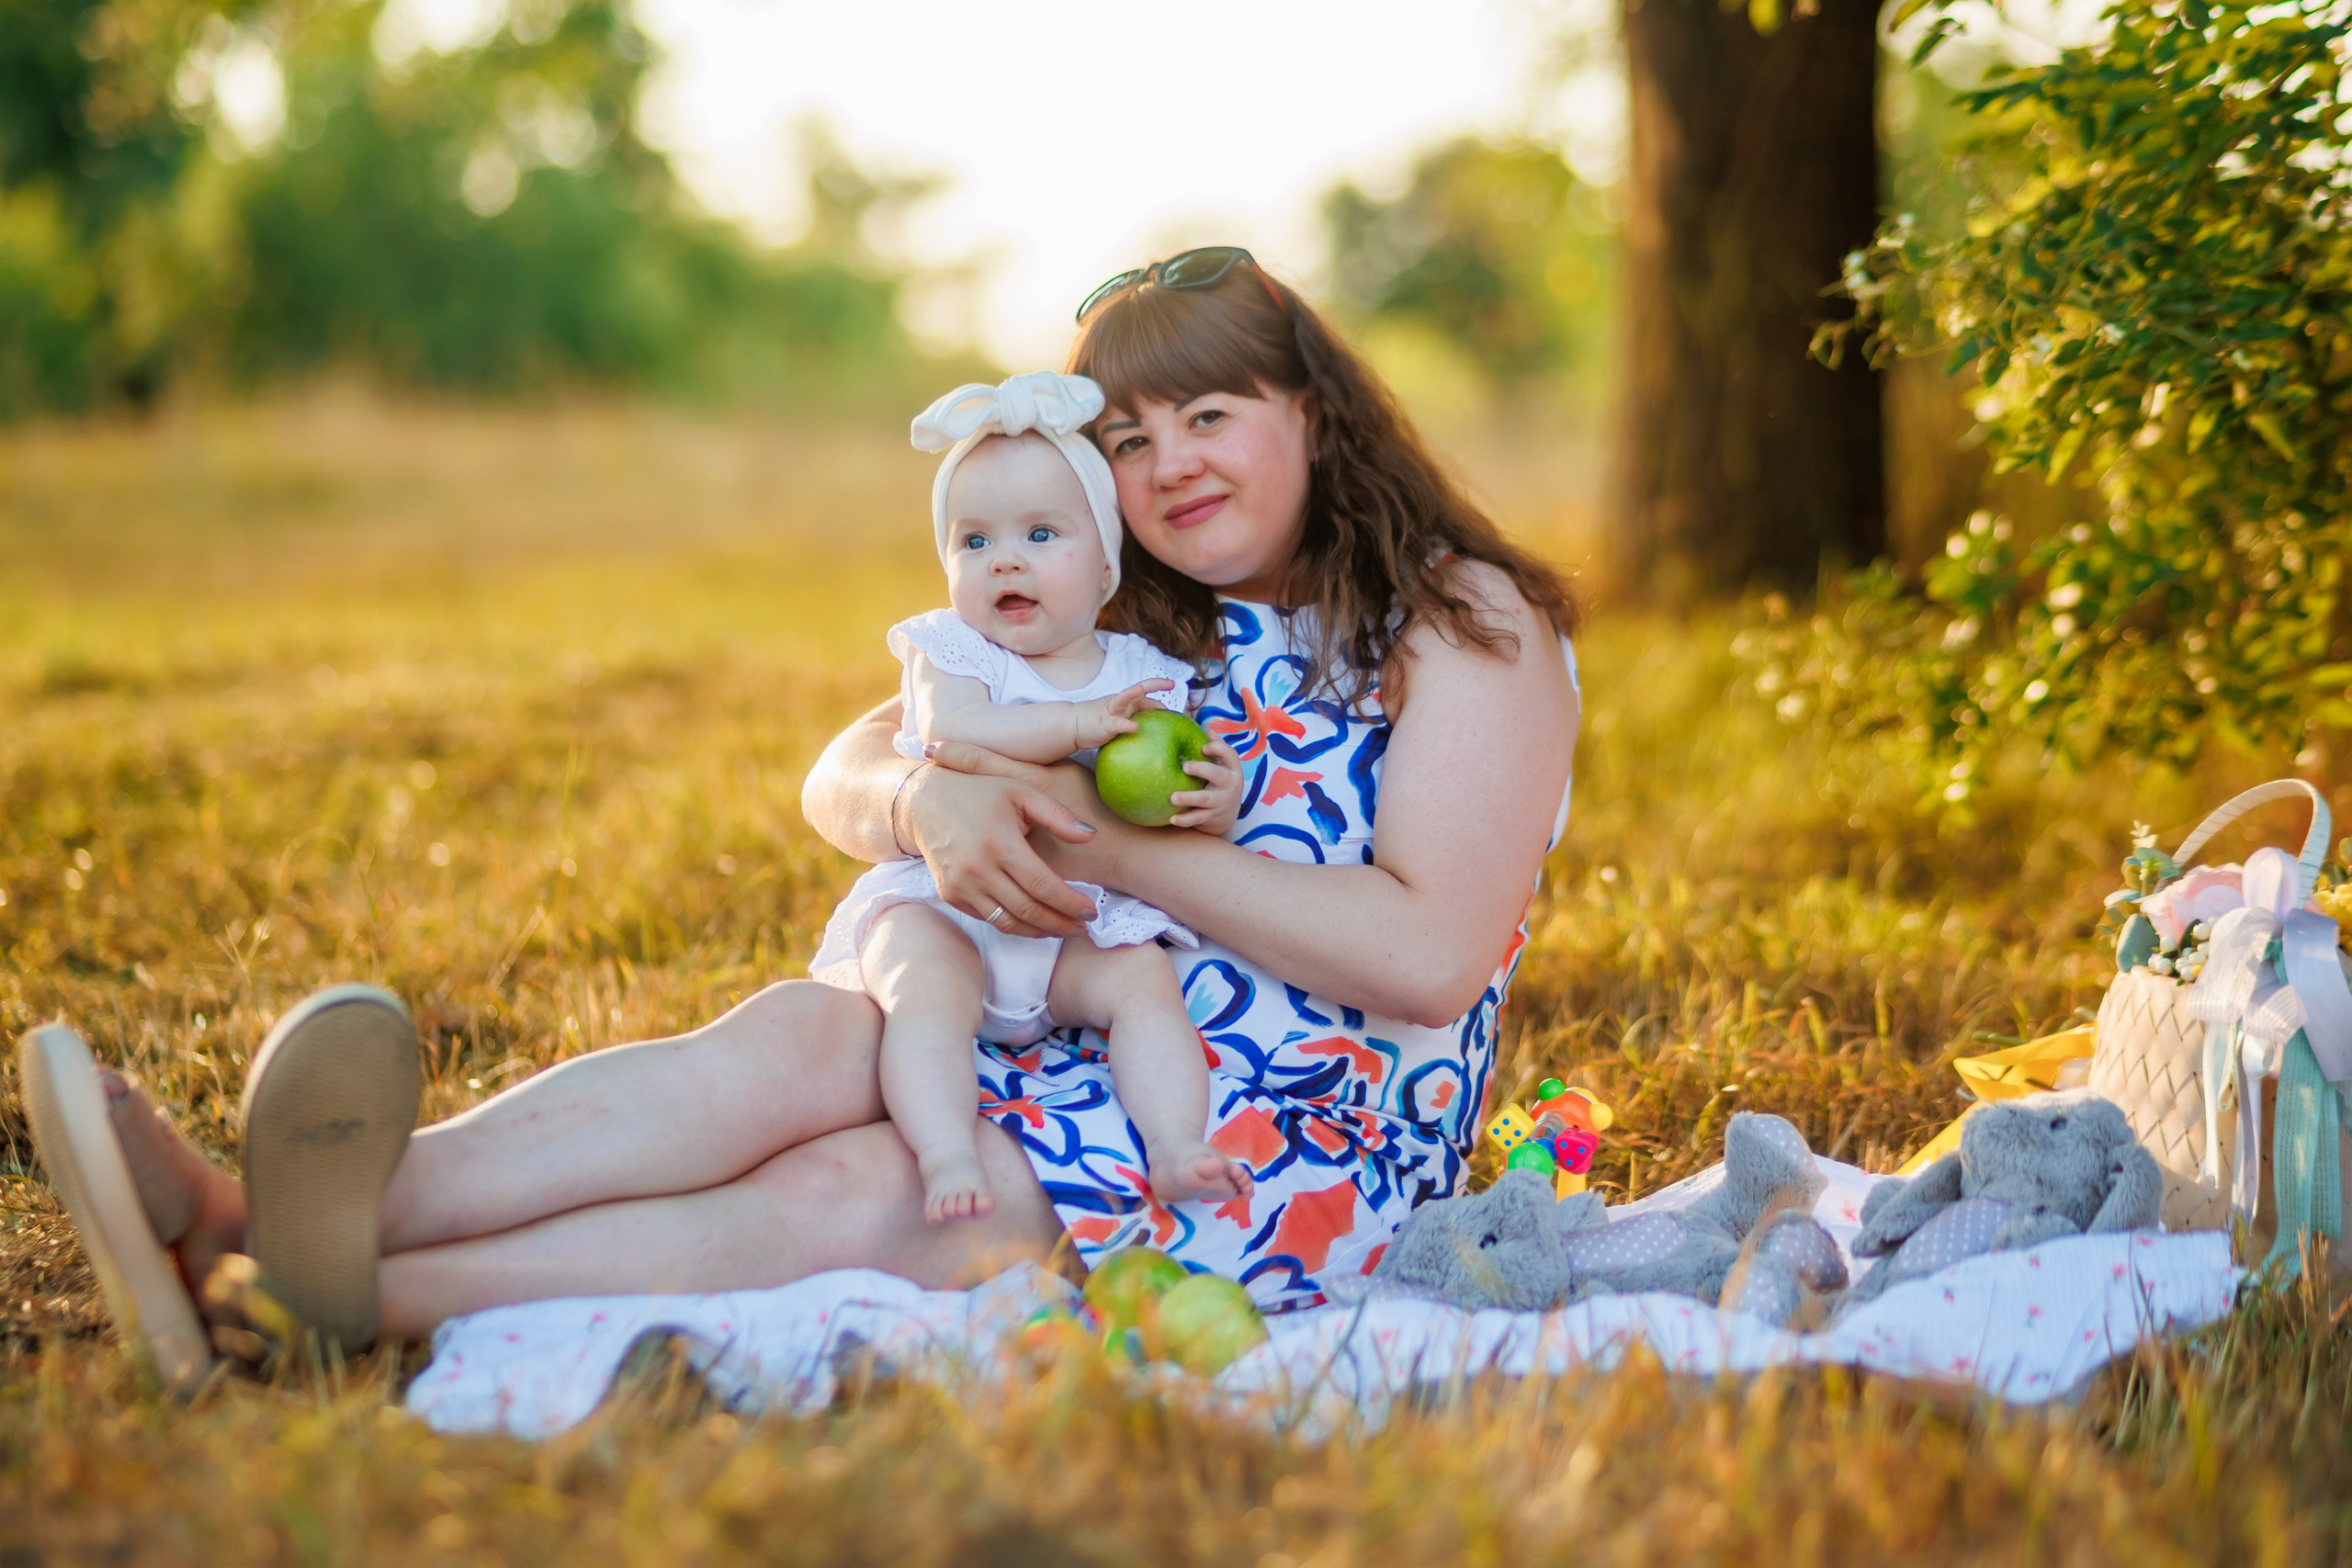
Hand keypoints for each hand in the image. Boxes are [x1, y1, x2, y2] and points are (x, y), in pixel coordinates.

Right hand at [900, 753, 1101, 937]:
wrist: (924, 803)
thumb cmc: (978, 793)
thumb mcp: (1020, 791)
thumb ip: (1057, 814)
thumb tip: (1091, 836)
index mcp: (999, 843)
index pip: (1043, 886)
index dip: (1071, 904)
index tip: (1091, 911)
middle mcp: (978, 869)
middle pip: (1029, 911)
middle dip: (1062, 924)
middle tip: (1084, 926)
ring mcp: (961, 886)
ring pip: (1009, 923)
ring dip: (1040, 931)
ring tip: (1064, 928)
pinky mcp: (951, 895)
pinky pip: (989, 919)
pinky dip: (1015, 924)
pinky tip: (1034, 920)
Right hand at [1071, 679, 1176, 749]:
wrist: (1073, 724)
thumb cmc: (1100, 720)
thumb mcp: (1120, 716)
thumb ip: (1135, 717)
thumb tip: (1158, 725)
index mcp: (1126, 701)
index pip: (1146, 694)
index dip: (1160, 690)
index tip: (1173, 687)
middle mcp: (1121, 703)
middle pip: (1139, 689)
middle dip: (1155, 684)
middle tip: (1171, 683)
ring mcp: (1112, 711)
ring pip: (1123, 699)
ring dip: (1132, 694)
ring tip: (1141, 690)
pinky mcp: (1104, 724)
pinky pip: (1116, 724)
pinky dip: (1125, 725)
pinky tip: (1134, 728)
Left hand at [1170, 738, 1242, 833]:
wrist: (1228, 813)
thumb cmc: (1220, 781)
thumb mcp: (1223, 765)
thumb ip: (1216, 747)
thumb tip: (1207, 725)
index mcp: (1232, 769)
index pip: (1230, 755)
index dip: (1218, 749)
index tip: (1203, 747)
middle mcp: (1229, 785)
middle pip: (1218, 776)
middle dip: (1202, 770)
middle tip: (1185, 766)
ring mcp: (1221, 802)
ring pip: (1205, 799)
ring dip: (1189, 798)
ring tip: (1173, 797)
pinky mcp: (1212, 816)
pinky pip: (1197, 818)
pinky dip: (1185, 820)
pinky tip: (1171, 818)